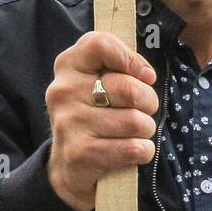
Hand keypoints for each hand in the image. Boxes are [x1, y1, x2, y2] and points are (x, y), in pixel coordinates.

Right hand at [45, 31, 158, 210]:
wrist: (69, 166)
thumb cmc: (94, 114)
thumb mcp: (98, 81)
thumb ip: (120, 66)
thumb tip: (146, 74)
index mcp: (68, 65)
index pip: (101, 44)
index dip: (130, 58)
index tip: (144, 76)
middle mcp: (63, 91)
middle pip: (128, 87)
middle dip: (148, 102)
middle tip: (144, 110)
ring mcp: (69, 122)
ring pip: (134, 121)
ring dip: (146, 129)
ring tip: (135, 132)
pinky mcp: (80, 153)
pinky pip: (132, 148)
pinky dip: (144, 151)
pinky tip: (134, 150)